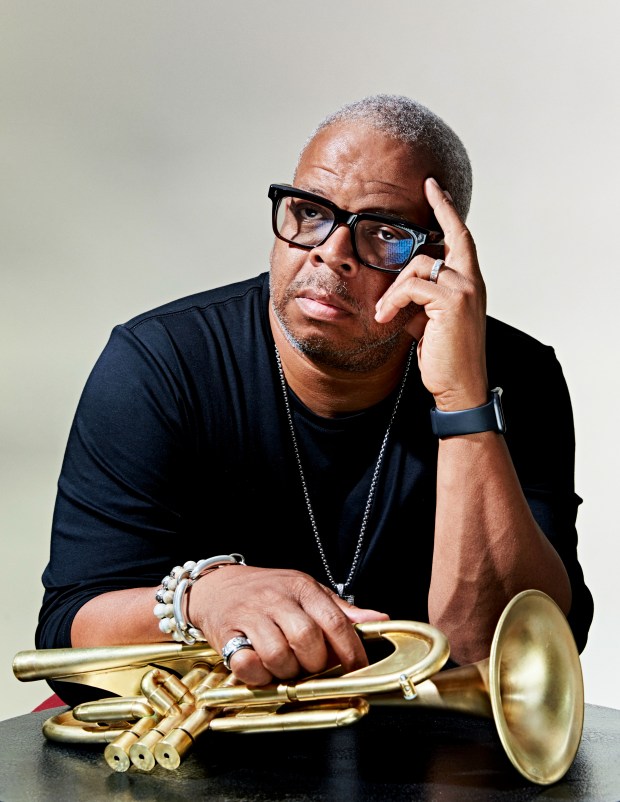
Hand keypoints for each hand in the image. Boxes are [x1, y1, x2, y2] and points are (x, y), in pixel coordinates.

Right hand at [187, 564, 388, 685]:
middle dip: (316, 663)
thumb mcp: (307, 591)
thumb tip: (380, 620)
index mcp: (302, 588)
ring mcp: (251, 615)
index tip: (357, 670)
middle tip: (313, 667)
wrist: (217, 585)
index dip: (351, 652)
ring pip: (278, 654)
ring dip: (287, 671)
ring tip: (286, 667)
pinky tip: (261, 668)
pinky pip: (246, 662)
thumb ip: (341, 610)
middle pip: (308, 640)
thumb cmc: (269, 591)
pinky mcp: (228, 633)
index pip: (335, 622)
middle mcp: (277, 599)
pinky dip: (258, 673)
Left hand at [375, 177, 487, 410]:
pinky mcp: (452, 301)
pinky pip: (412, 286)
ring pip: (419, 265)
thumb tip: (400, 282)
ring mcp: (465, 289)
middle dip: (424, 230)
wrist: (459, 387)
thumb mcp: (429, 319)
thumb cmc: (445, 356)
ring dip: (394, 289)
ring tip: (385, 314)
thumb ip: (421, 295)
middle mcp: (472, 281)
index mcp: (470, 283)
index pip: (461, 236)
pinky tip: (387, 318)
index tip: (433, 187)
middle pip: (442, 241)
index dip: (447, 209)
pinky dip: (394, 300)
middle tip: (412, 224)